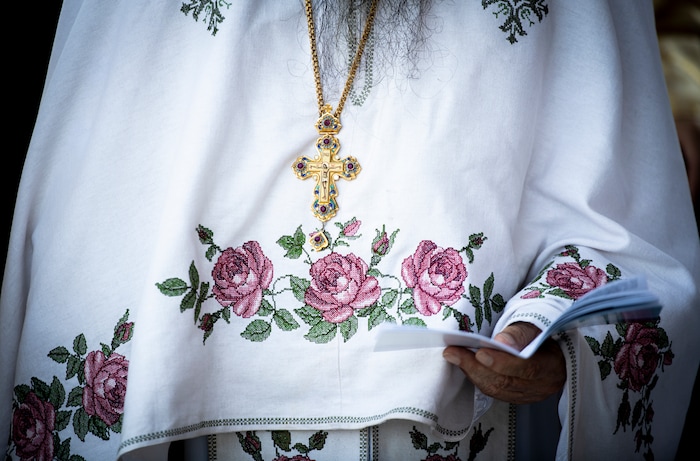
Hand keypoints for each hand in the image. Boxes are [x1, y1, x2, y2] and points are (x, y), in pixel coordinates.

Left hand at [442, 322, 565, 403]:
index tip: (480, 352)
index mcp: (553, 364)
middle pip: (506, 381)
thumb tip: (501, 341)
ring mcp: (530, 394)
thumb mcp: (537, 322)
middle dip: (476, 366)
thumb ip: (520, 332)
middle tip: (453, 352)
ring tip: (453, 355)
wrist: (551, 343)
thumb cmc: (543, 330)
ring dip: (471, 372)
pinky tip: (464, 364)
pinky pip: (494, 391)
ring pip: (497, 389)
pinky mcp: (517, 396)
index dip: (502, 362)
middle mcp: (543, 385)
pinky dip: (477, 377)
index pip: (528, 368)